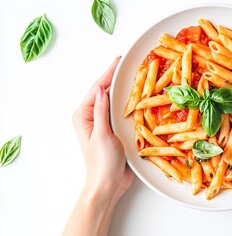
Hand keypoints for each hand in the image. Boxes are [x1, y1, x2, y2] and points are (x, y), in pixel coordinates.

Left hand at [72, 55, 133, 198]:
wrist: (108, 184)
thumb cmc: (102, 162)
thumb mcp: (102, 134)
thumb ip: (101, 111)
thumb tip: (103, 89)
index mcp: (83, 115)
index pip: (97, 88)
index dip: (108, 73)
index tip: (119, 59)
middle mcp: (91, 116)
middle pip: (104, 91)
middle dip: (115, 77)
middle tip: (128, 63)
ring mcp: (102, 123)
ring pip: (112, 100)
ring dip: (122, 88)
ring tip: (133, 75)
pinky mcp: (112, 129)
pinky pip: (119, 110)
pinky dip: (127, 101)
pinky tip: (136, 96)